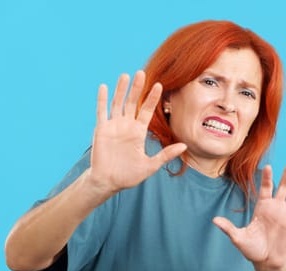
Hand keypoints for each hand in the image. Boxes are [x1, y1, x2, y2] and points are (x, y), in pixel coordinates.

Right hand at [89, 71, 185, 194]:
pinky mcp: (101, 130)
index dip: (152, 98)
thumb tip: (184, 146)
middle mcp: (126, 126)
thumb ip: (166, 154)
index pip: (147, 111)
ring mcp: (113, 126)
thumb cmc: (129, 175)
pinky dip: (102, 100)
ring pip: (117, 103)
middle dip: (137, 88)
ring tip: (126, 75)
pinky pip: (102, 112)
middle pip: (132, 102)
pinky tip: (104, 87)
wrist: (109, 182)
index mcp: (138, 132)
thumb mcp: (151, 165)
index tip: (159, 85)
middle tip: (142, 72)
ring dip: (121, 90)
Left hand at [213, 159, 285, 270]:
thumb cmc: (252, 249)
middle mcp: (275, 207)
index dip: (266, 177)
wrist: (266, 261)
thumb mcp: (239, 238)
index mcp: (262, 206)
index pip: (265, 188)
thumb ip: (228, 228)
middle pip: (282, 186)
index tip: (268, 166)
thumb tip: (213, 220)